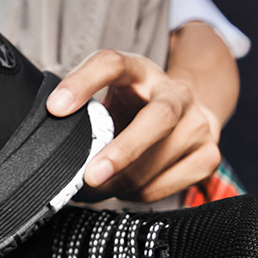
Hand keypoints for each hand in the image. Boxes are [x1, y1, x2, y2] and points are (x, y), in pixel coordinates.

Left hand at [47, 48, 222, 202]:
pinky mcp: (209, 155)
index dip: (82, 83)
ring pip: (157, 164)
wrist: (188, 112)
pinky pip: (165, 186)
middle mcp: (176, 93)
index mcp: (140, 70)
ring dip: (120, 183)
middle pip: (156, 119)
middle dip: (122, 152)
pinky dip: (137, 194)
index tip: (55, 107)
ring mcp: (198, 124)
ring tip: (96, 186)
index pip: (111, 64)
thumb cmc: (135, 104)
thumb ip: (86, 108)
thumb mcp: (111, 93)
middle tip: (89, 177)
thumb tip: (48, 136)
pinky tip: (124, 187)